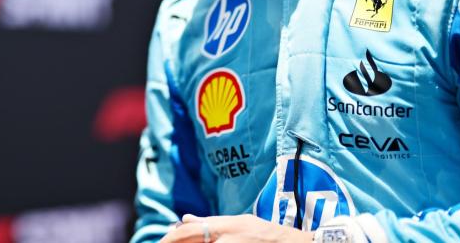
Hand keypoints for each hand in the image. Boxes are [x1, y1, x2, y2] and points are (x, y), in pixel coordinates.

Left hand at [161, 214, 313, 242]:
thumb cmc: (268, 234)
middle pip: (194, 236)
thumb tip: (184, 219)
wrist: (300, 242)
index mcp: (227, 225)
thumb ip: (212, 222)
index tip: (159, 242)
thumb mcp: (240, 223)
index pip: (191, 230)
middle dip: (174, 242)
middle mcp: (230, 234)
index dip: (172, 237)